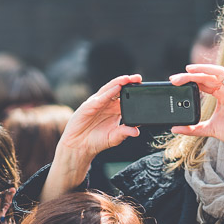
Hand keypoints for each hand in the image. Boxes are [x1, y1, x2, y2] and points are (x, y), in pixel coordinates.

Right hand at [43, 74, 141, 200]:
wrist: (79, 146)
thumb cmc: (96, 141)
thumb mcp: (114, 138)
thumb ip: (124, 133)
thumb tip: (137, 132)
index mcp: (115, 110)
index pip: (126, 98)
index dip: (134, 92)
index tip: (144, 88)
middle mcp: (106, 104)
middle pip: (118, 89)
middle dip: (128, 82)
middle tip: (138, 78)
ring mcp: (97, 103)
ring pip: (109, 89)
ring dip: (119, 83)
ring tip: (128, 78)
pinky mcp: (89, 106)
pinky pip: (100, 98)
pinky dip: (108, 93)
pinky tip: (116, 88)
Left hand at [170, 48, 223, 169]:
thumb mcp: (209, 129)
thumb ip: (192, 128)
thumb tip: (174, 128)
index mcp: (220, 95)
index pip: (202, 83)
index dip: (188, 81)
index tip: (174, 82)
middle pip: (206, 77)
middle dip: (190, 77)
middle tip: (174, 79)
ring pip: (219, 73)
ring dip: (204, 69)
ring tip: (190, 69)